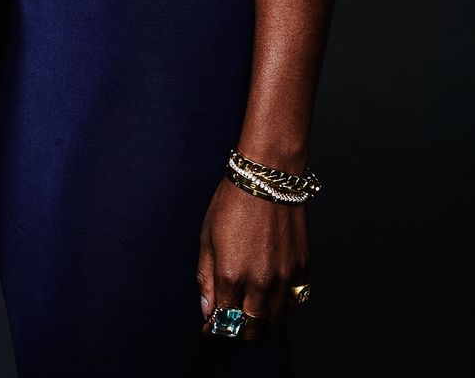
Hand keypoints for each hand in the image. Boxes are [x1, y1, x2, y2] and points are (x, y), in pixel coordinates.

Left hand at [196, 178, 309, 339]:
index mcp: (232, 275)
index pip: (224, 321)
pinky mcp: (302, 268)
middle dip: (238, 332)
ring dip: (261, 322)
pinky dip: (284, 309)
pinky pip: (295, 303)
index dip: (216, 328)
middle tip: (231, 324)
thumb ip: (206, 277)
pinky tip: (274, 302)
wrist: (268, 176)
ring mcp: (285, 277)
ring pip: (275, 320)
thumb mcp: (207, 236)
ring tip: (251, 312)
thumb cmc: (233, 200)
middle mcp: (260, 282)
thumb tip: (207, 310)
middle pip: (251, 328)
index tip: (211, 328)